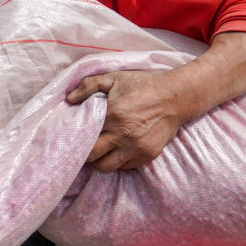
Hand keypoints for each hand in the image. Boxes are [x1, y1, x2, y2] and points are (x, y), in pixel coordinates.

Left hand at [66, 70, 183, 172]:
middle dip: (85, 153)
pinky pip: (125, 166)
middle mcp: (123, 134)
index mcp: (112, 115)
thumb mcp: (114, 78)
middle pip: (93, 156)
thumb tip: (69, 99)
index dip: (76, 137)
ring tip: (99, 152)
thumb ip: (88, 85)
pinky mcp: (148, 154)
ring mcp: (136, 147)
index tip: (73, 137)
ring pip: (107, 167)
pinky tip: (116, 150)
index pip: (84, 136)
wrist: (176, 97)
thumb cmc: (142, 85)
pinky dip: (118, 161)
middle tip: (83, 147)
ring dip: (100, 161)